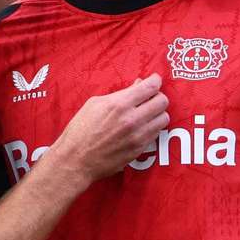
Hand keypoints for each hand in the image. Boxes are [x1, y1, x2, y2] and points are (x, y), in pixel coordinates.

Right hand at [47, 74, 168, 185]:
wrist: (76, 159)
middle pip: (162, 101)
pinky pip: (156, 134)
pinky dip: (152, 127)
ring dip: (157, 113)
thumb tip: (137, 85)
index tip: (154, 80)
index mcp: (119, 104)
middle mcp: (132, 119)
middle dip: (158, 96)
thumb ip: (119, 94)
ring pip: (164, 118)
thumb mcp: (95, 104)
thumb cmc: (80, 130)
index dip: (155, 80)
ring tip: (147, 113)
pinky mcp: (139, 149)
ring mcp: (137, 136)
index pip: (150, 87)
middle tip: (150, 97)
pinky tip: (142, 126)